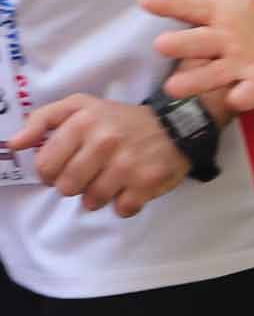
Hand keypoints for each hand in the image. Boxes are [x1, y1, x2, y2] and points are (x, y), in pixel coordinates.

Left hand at [5, 96, 190, 214]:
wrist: (177, 126)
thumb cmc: (120, 119)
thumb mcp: (81, 106)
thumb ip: (43, 120)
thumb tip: (14, 144)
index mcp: (83, 122)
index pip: (46, 165)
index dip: (50, 172)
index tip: (62, 169)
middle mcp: (104, 142)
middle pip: (67, 187)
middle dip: (74, 186)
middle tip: (87, 177)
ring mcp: (127, 164)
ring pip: (92, 201)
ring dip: (96, 197)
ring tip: (107, 183)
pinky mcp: (147, 182)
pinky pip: (122, 209)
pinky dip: (123, 205)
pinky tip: (128, 190)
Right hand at [139, 0, 253, 112]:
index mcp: (218, 14)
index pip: (189, 7)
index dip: (169, 4)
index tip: (146, 0)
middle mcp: (220, 43)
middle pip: (195, 43)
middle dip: (179, 44)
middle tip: (162, 44)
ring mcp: (236, 68)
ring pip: (210, 75)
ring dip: (194, 80)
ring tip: (174, 87)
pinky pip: (246, 93)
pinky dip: (242, 95)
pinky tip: (238, 96)